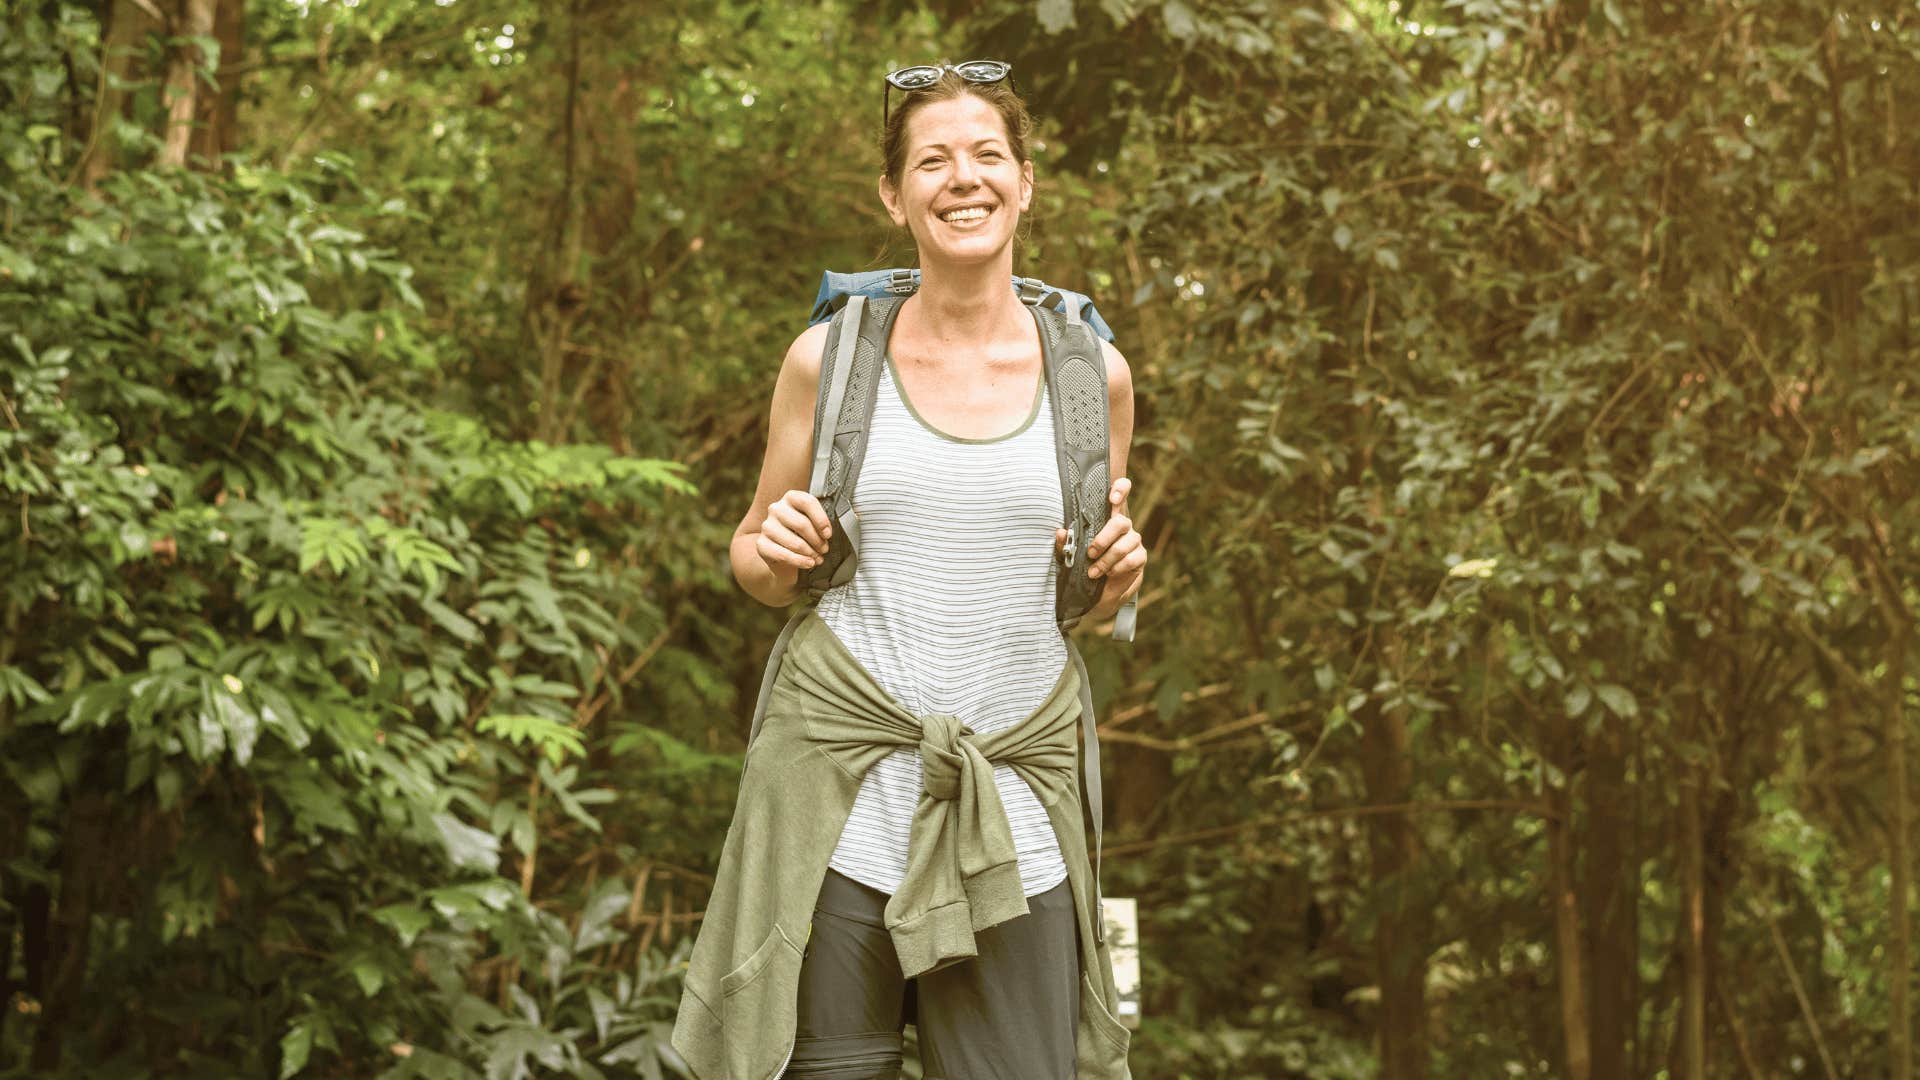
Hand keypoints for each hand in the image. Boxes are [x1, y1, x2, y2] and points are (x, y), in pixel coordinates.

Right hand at [756, 489, 832, 585]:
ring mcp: (766, 526)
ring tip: (818, 559)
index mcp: (791, 498)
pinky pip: (782, 554)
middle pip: (801, 524)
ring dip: (810, 553)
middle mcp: (776, 508)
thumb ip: (836, 517)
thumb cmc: (808, 538)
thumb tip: (858, 515)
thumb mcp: (820, 526)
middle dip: (817, 541)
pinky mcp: (761, 545)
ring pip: (794, 541)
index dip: (821, 519)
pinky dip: (799, 562)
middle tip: (825, 550)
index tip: (829, 535)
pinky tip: (809, 564)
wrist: (786, 560)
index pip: (807, 502)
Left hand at [1053, 477, 1145, 611]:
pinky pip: (1131, 559)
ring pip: (1124, 545)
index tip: (1112, 498)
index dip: (1121, 490)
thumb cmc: (1084, 565)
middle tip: (1090, 553)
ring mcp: (1133, 541)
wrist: (1098, 593)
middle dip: (1104, 539)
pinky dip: (1116, 568)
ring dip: (1106, 560)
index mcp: (1106, 518)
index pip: (1120, 493)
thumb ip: (1065, 543)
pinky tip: (1108, 574)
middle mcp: (1123, 526)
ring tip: (1094, 572)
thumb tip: (1060, 532)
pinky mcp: (1140, 557)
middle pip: (1121, 522)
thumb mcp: (1070, 554)